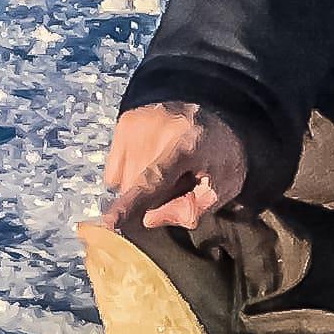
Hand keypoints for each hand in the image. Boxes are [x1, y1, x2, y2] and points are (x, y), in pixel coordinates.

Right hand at [104, 101, 247, 232]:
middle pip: (136, 186)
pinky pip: (115, 172)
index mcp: (189, 144)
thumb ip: (193, 207)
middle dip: (154, 198)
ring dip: (142, 186)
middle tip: (181, 182)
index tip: (108, 222)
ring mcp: (138, 122)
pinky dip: (131, 174)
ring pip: (122, 181)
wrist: (217, 112)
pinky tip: (152, 160)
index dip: (131, 203)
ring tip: (169, 169)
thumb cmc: (223, 154)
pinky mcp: (125, 122)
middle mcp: (158, 127)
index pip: (155, 178)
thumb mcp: (224, 186)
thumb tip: (148, 220)